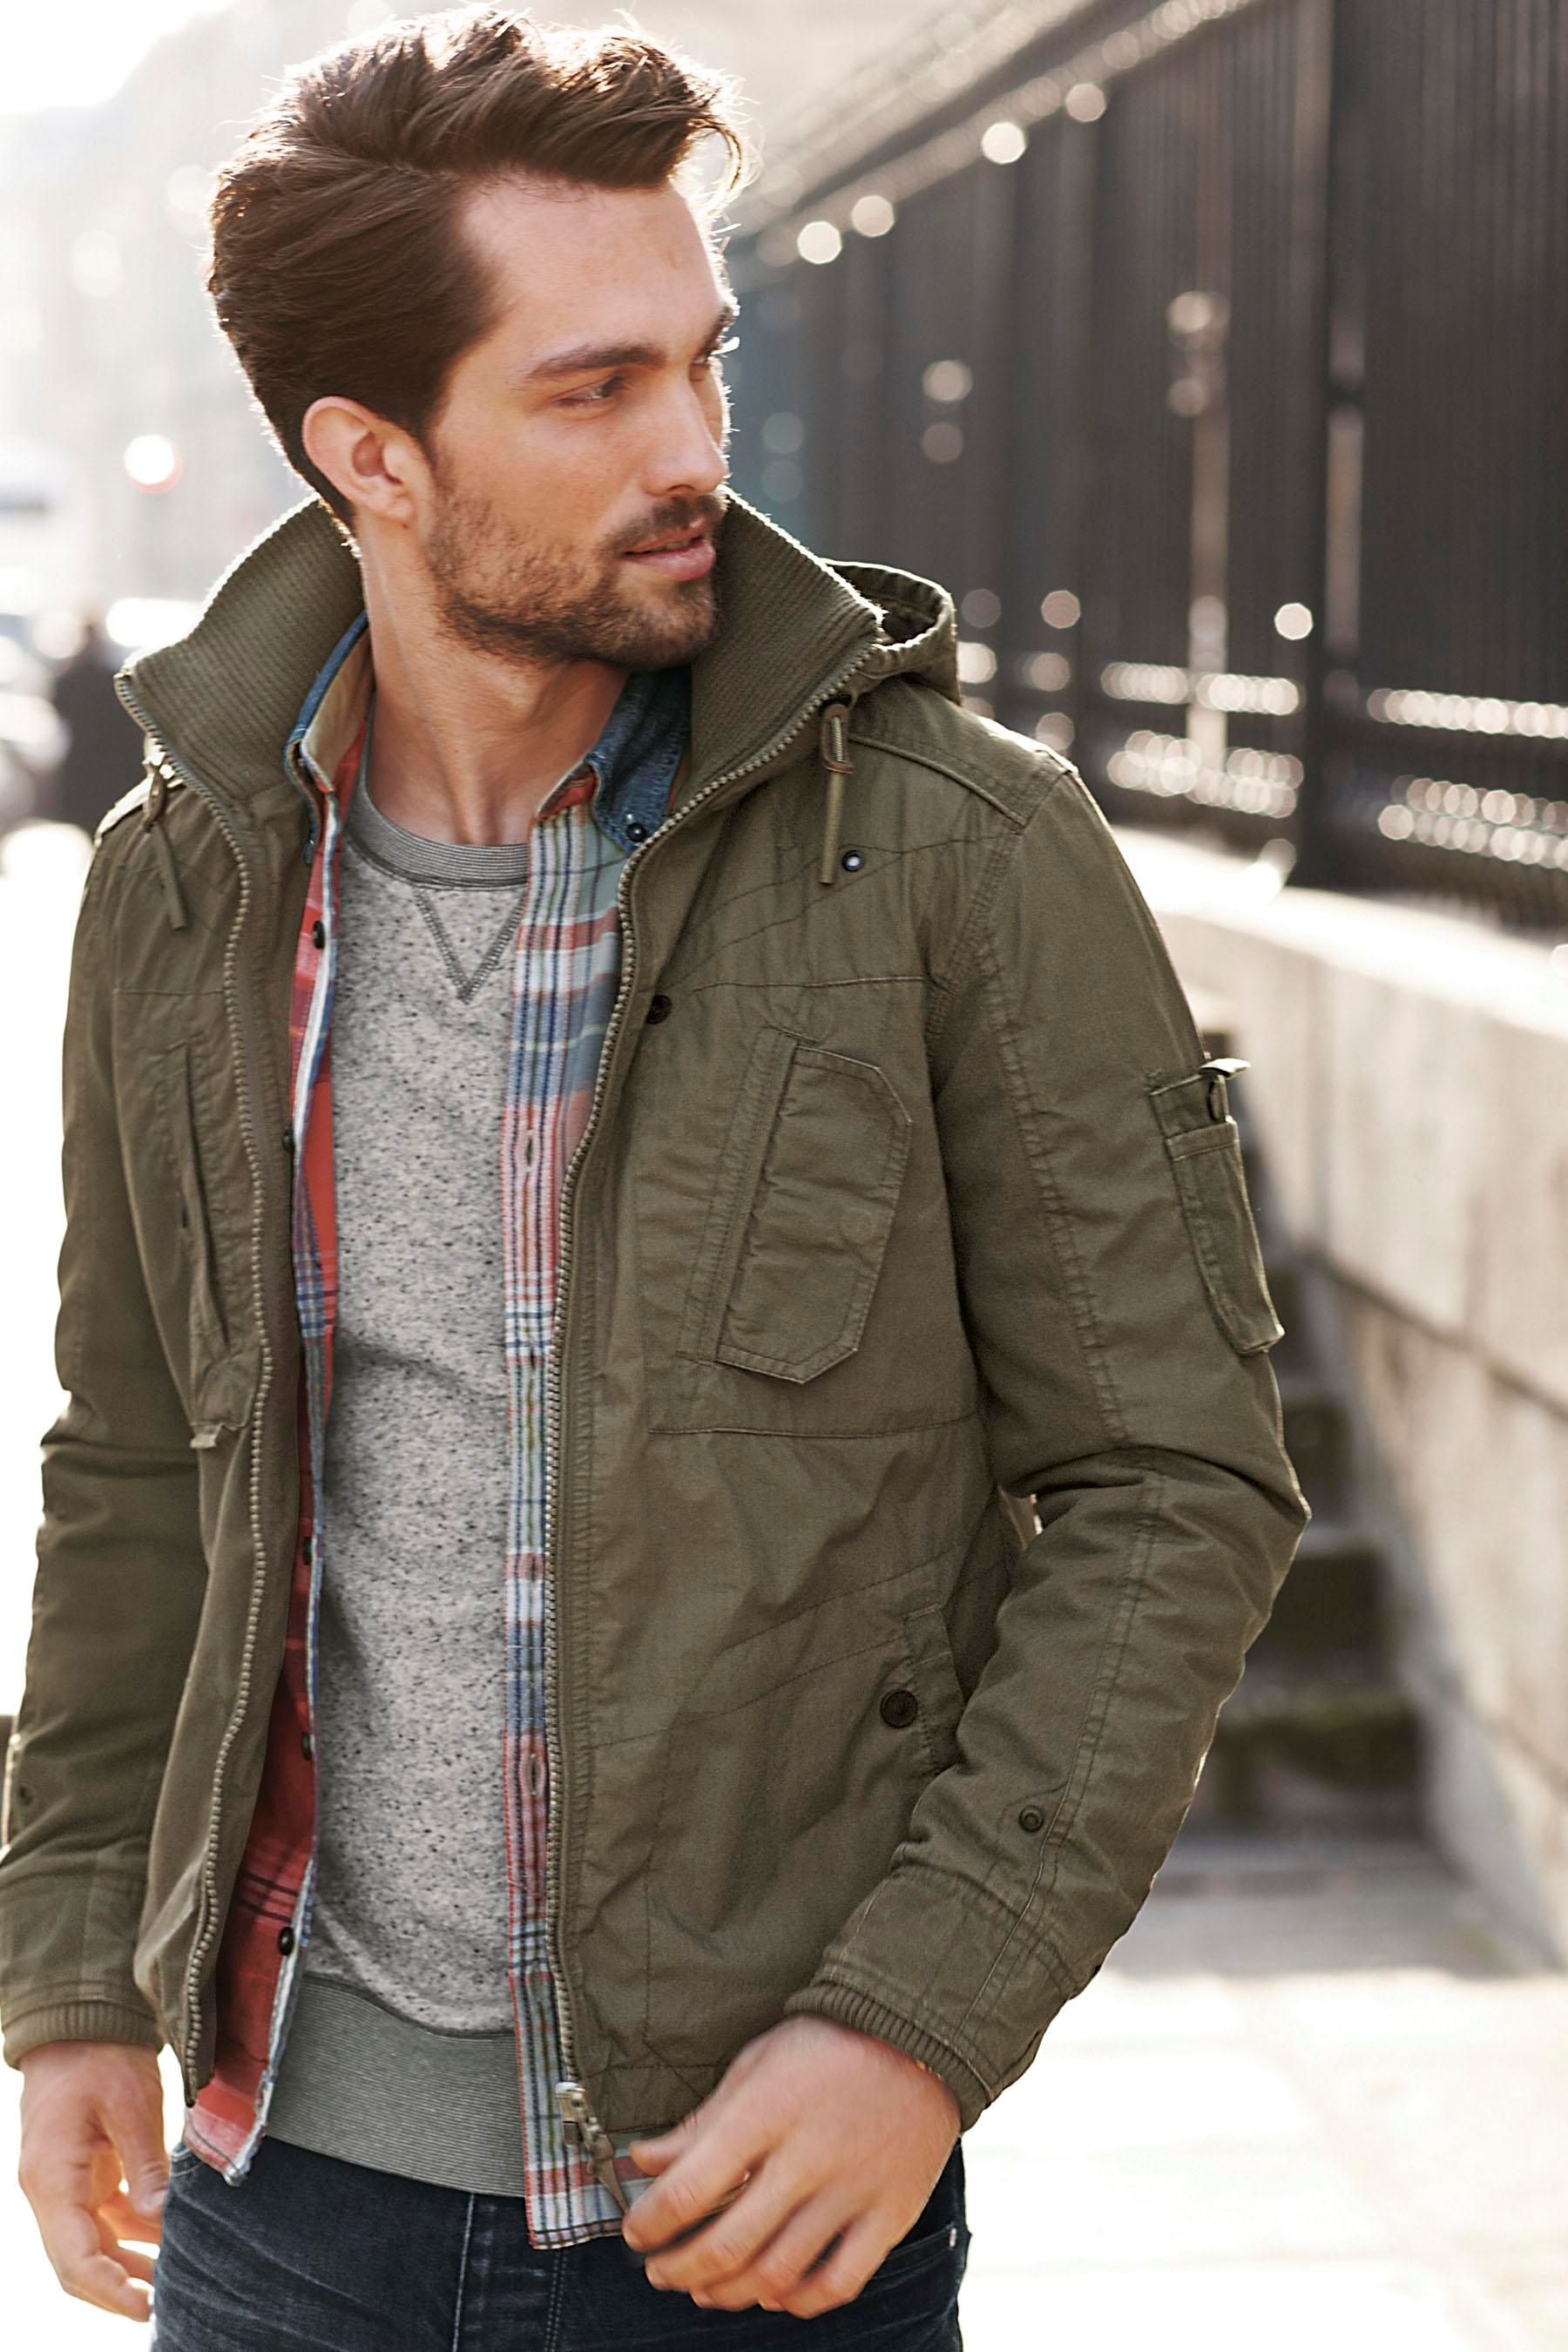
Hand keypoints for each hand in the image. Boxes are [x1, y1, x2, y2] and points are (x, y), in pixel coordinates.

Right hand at [17, 2041, 168, 2320]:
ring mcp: (64, 2184)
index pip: (74, 2258)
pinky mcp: (83, 2173)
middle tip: (169, 2304)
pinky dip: (132, 2235)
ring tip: (177, 2279)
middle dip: (119, 2289)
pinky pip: (103, 2219)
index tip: (148, 2309)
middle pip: (78, 2262)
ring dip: (128, 2265)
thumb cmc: (101, 2053)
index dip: (110, 2291)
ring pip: (92, 2245)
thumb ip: (145, 2164)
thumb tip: (162, 2221)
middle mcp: (49, 2190)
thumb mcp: (131, 2102)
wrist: (80, 2018)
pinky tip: (168, 2241)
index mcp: (50, 2178)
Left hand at [621, 2014, 960, 2317]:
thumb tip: (644, 2159)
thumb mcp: (755, 2065)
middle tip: (660, 2271)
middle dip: (680, 2268)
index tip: (637, 2232)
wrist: (919, 2034)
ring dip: (729, 2292)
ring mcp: (853, 2190)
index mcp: (766, 2111)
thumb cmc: (827, 2045)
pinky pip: (840, 2281)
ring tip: (704, 2288)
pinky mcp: (890, 2213)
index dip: (652, 2222)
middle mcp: (808, 2157)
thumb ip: (702, 2121)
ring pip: (778, 2272)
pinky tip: (775, 2293)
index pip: (691, 2188)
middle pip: (729, 2243)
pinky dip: (801, 2301)